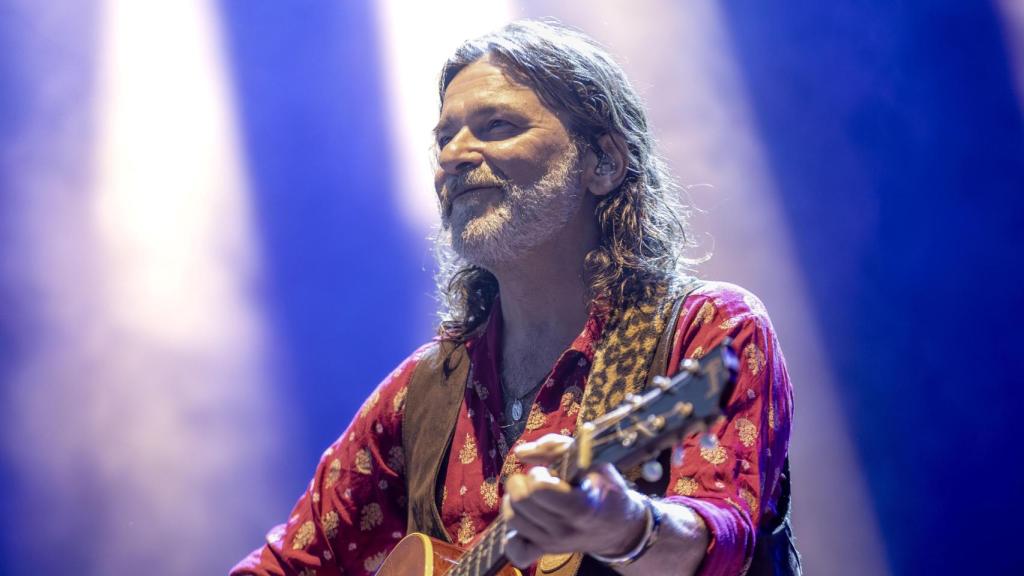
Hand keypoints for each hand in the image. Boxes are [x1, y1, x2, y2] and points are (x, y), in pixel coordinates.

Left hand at [502, 434, 647, 567]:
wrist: (620, 527)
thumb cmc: (606, 489)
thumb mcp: (593, 462)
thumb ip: (556, 448)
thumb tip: (520, 452)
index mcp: (580, 507)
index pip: (538, 490)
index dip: (537, 474)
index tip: (546, 472)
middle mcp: (564, 529)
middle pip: (520, 502)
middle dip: (522, 483)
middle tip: (535, 481)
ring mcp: (553, 543)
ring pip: (513, 518)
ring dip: (515, 501)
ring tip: (530, 495)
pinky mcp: (545, 552)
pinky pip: (515, 550)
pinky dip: (512, 534)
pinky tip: (524, 519)